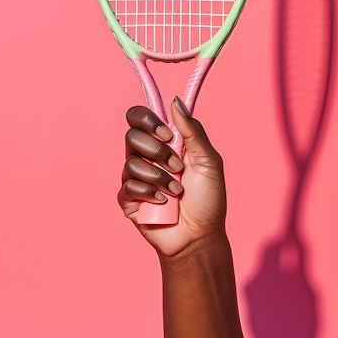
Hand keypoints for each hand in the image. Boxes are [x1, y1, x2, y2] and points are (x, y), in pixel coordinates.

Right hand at [117, 97, 226, 256]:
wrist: (200, 236)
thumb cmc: (208, 200)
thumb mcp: (209, 161)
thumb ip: (193, 131)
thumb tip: (176, 101)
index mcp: (164, 142)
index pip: (140, 117)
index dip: (148, 120)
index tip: (167, 134)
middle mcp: (146, 156)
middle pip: (132, 135)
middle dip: (158, 152)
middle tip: (177, 166)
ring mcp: (135, 178)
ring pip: (131, 162)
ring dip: (159, 177)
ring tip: (176, 191)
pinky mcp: (128, 199)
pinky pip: (128, 186)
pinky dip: (150, 194)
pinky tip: (163, 204)